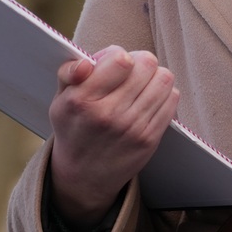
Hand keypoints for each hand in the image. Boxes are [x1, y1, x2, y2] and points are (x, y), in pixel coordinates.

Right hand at [47, 45, 178, 226]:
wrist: (83, 176)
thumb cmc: (74, 129)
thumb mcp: (60, 100)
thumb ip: (68, 72)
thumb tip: (85, 63)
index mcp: (82, 101)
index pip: (120, 59)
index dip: (119, 55)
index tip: (112, 65)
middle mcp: (108, 115)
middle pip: (147, 64)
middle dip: (139, 63)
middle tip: (130, 73)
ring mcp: (132, 128)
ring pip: (164, 79)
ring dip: (154, 77)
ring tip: (141, 85)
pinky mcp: (149, 139)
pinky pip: (172, 100)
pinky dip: (164, 94)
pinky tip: (149, 100)